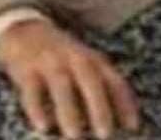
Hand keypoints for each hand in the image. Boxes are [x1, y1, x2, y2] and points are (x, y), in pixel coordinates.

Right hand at [0, 18, 139, 138]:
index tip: (133, 126)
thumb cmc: (63, 58)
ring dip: (69, 111)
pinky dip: (37, 108)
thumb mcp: (86, 65)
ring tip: (74, 136)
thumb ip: (100, 88)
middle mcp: (76, 59)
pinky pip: (32, 90)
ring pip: (62, 85)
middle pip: (91, 81)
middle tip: (106, 134)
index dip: (125, 103)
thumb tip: (118, 122)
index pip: (114, 81)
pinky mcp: (28, 70)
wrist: (27, 32)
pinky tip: (43, 126)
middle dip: (99, 107)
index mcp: (94, 60)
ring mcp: (51, 62)